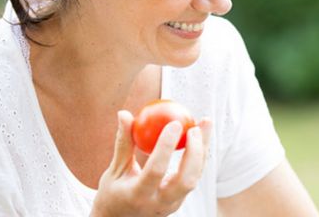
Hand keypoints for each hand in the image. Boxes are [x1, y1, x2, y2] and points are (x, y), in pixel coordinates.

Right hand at [91, 110, 211, 216]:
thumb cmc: (113, 193)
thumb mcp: (114, 170)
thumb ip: (123, 143)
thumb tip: (124, 114)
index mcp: (137, 195)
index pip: (156, 171)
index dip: (166, 147)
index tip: (174, 123)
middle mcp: (159, 203)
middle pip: (186, 180)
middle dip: (195, 152)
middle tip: (195, 127)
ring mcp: (172, 204)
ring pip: (194, 178)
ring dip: (203, 150)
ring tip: (205, 122)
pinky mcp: (180, 200)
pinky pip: (194, 176)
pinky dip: (199, 155)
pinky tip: (201, 134)